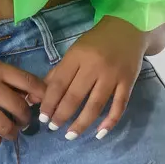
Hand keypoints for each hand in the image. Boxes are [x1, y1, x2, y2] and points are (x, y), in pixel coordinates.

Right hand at [0, 49, 46, 148]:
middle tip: (23, 122)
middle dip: (26, 118)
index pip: (28, 82)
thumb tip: (24, 93)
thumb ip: (1, 76)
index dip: (41, 94)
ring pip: (5, 125)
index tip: (43, 103)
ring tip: (11, 133)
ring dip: (12, 133)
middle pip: (19, 107)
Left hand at [39, 16, 145, 139]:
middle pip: (75, 96)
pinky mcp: (128, 82)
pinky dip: (110, 121)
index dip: (49, 103)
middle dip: (62, 115)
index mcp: (77, 57)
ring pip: (95, 105)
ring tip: (70, 135)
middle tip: (53, 127)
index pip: (59, 84)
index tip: (43, 118)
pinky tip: (99, 133)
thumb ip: (56, 74)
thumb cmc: (96, 43)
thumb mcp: (73, 53)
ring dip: (82, 123)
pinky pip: (119, 105)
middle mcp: (94, 66)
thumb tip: (35, 98)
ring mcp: (112, 75)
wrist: (128, 28)